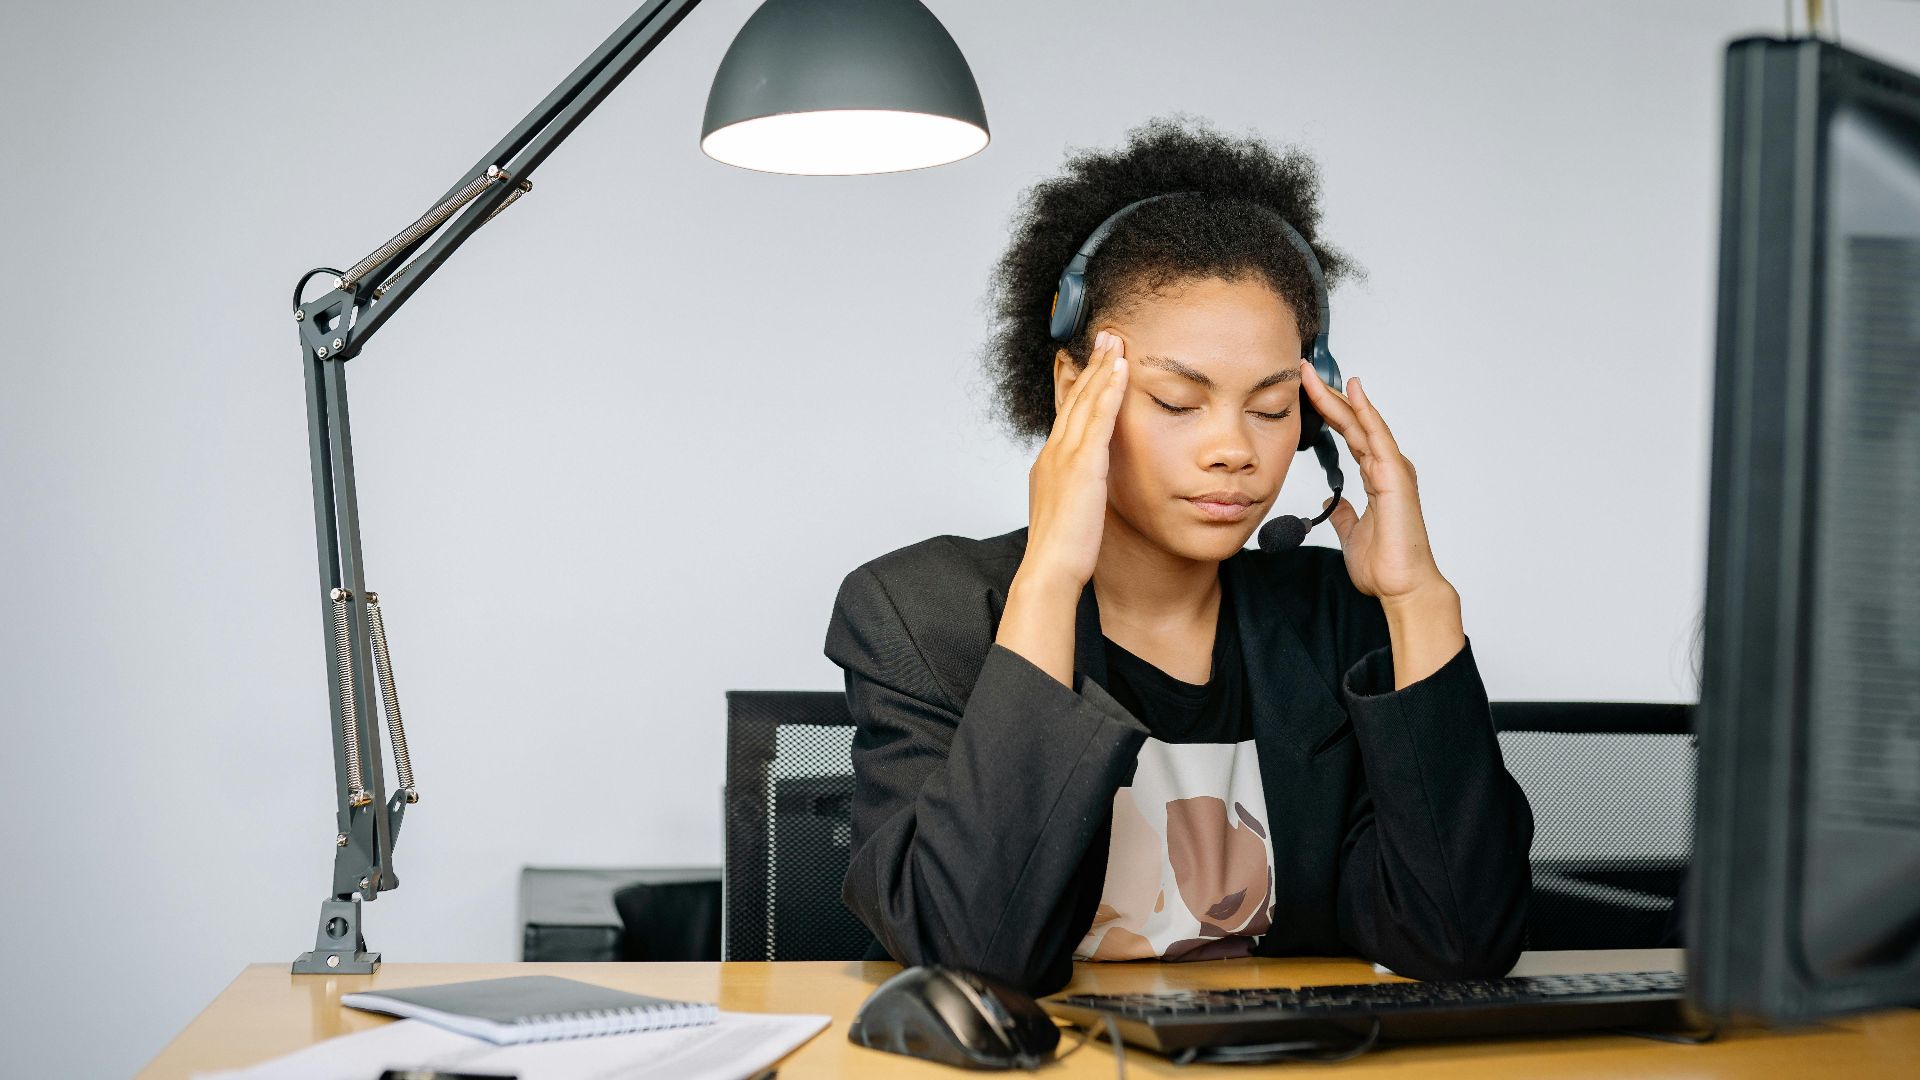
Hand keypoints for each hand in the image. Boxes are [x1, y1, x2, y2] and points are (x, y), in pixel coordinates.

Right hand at [1020, 328, 1128, 590]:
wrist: (1050, 570)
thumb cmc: (1061, 552)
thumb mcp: (1068, 513)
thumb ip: (1076, 492)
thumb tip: (1085, 488)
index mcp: (1049, 465)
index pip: (1065, 414)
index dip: (1078, 385)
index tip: (1088, 362)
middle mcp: (1053, 454)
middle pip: (1073, 398)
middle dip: (1090, 365)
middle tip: (1104, 337)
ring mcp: (1065, 457)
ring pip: (1084, 400)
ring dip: (1102, 367)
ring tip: (1115, 341)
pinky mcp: (1083, 465)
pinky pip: (1098, 418)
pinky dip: (1109, 390)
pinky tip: (1121, 370)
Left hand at [1298, 361, 1449, 604]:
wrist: (1402, 587)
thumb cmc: (1385, 564)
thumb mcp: (1352, 534)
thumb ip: (1345, 515)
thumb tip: (1334, 504)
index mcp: (1376, 477)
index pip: (1347, 435)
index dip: (1326, 412)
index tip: (1304, 393)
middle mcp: (1386, 468)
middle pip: (1353, 422)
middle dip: (1327, 396)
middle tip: (1303, 371)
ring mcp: (1393, 470)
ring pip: (1362, 423)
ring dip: (1339, 397)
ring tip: (1315, 375)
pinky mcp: (1396, 477)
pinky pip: (1378, 437)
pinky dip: (1366, 412)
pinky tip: (1353, 391)